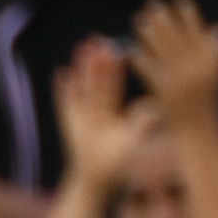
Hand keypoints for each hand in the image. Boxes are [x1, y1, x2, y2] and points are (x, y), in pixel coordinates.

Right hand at [44, 34, 139, 179]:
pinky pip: (65, 101)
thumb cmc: (116, 161)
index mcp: (111, 111)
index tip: (118, 50)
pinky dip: (62, 88)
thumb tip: (157, 107)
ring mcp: (79, 114)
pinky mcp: (67, 121)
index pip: (113, 85)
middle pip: (95, 81)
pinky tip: (60, 72)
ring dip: (80, 67)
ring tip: (81, 47)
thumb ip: (143, 123)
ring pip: (80, 86)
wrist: (96, 178)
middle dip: (96, 61)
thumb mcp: (133, 139)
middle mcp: (94, 110)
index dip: (115, 68)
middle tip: (98, 39)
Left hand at [129, 0, 217, 132]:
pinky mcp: (164, 93)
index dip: (188, 15)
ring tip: (139, 18)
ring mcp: (180, 81)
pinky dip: (141, 59)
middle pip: (178, 38)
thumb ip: (217, 53)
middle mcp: (197, 70)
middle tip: (152, 2)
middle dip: (165, 19)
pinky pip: (150, 71)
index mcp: (210, 63)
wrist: (198, 132)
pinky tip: (130, 48)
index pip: (198, 33)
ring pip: (163, 51)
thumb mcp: (216, 76)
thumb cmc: (206, 103)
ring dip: (150, 34)